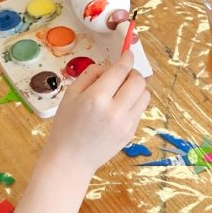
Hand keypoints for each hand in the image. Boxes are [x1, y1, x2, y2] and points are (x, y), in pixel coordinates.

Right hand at [43, 52, 148, 174]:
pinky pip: (140, 110)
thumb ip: (90, 75)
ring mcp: (126, 123)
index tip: (127, 53)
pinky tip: (119, 107)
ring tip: (122, 91)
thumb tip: (109, 67)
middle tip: (122, 74)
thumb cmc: (66, 125)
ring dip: (136, 88)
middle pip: (138, 80)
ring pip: (145, 95)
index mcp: (96, 98)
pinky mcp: (131, 132)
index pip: (120, 70)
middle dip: (132, 72)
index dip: (126, 58)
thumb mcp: (70, 94)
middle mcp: (115, 110)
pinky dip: (133, 103)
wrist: (71, 159)